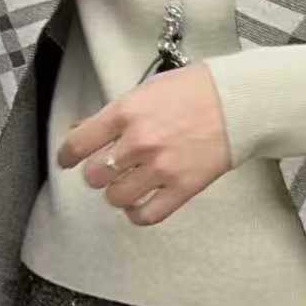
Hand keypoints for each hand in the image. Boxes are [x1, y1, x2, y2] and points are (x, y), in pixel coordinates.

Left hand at [55, 62, 232, 224]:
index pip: (79, 143)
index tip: (67, 161)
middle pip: (95, 175)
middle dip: (97, 173)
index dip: (67, 156)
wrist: (239, 103)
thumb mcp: (147, 90)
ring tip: (126, 185)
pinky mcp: (182, 188)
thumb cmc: (195, 90)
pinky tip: (138, 204)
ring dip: (116, 193)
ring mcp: (161, 167)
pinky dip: (137, 214)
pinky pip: (146, 215)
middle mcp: (139, 142)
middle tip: (107, 169)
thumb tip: (82, 130)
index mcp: (127, 112)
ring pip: (116, 197)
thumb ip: (115, 113)